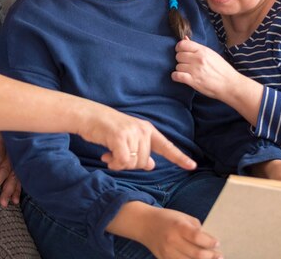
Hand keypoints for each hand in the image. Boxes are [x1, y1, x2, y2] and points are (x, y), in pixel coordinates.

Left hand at [0, 132, 20, 205]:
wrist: (18, 124)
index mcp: (3, 141)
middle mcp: (13, 151)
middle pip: (5, 168)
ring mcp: (19, 159)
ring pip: (14, 176)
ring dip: (9, 190)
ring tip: (2, 203)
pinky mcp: (21, 165)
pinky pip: (21, 178)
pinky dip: (19, 190)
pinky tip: (15, 201)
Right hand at [77, 115, 195, 171]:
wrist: (88, 115)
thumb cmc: (107, 128)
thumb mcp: (127, 138)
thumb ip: (141, 151)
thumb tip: (151, 166)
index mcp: (147, 130)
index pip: (166, 146)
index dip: (179, 157)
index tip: (192, 166)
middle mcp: (142, 130)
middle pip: (145, 161)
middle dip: (130, 164)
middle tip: (115, 157)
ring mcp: (131, 133)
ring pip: (134, 163)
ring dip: (119, 164)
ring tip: (110, 155)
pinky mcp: (119, 137)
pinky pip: (123, 161)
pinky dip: (114, 163)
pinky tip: (106, 157)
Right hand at [109, 202, 222, 258]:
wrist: (144, 224)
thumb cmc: (166, 218)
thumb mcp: (182, 216)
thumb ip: (196, 228)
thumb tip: (209, 241)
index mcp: (178, 226)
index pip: (197, 237)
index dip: (210, 242)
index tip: (217, 243)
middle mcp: (172, 240)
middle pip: (196, 254)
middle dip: (211, 256)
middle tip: (219, 255)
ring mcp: (167, 252)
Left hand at [171, 38, 237, 98]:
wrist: (230, 84)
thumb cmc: (222, 69)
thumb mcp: (211, 54)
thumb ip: (197, 47)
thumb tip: (184, 38)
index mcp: (203, 50)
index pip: (182, 44)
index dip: (179, 48)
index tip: (181, 52)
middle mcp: (198, 58)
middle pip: (178, 56)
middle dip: (181, 60)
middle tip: (187, 64)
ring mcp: (195, 70)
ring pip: (177, 66)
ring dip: (180, 70)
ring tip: (187, 72)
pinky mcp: (193, 81)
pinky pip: (176, 76)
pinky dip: (176, 77)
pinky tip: (180, 77)